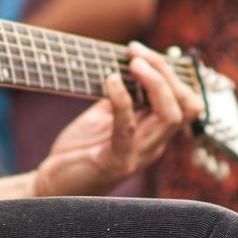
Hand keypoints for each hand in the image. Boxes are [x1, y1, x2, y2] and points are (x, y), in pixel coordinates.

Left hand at [33, 45, 203, 197]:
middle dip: (166, 72)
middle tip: (137, 52)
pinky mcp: (116, 163)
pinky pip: (128, 128)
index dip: (171, 72)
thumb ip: (124, 96)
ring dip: (154, 83)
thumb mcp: (105, 116)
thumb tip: (130, 63)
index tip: (141, 51)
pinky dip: (122, 100)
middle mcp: (154, 145)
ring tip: (133, 64)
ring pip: (169, 116)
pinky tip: (110, 81)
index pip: (185, 101)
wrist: (52, 186)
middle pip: (185, 105)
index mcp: (155, 133)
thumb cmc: (79, 151)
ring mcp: (138, 156)